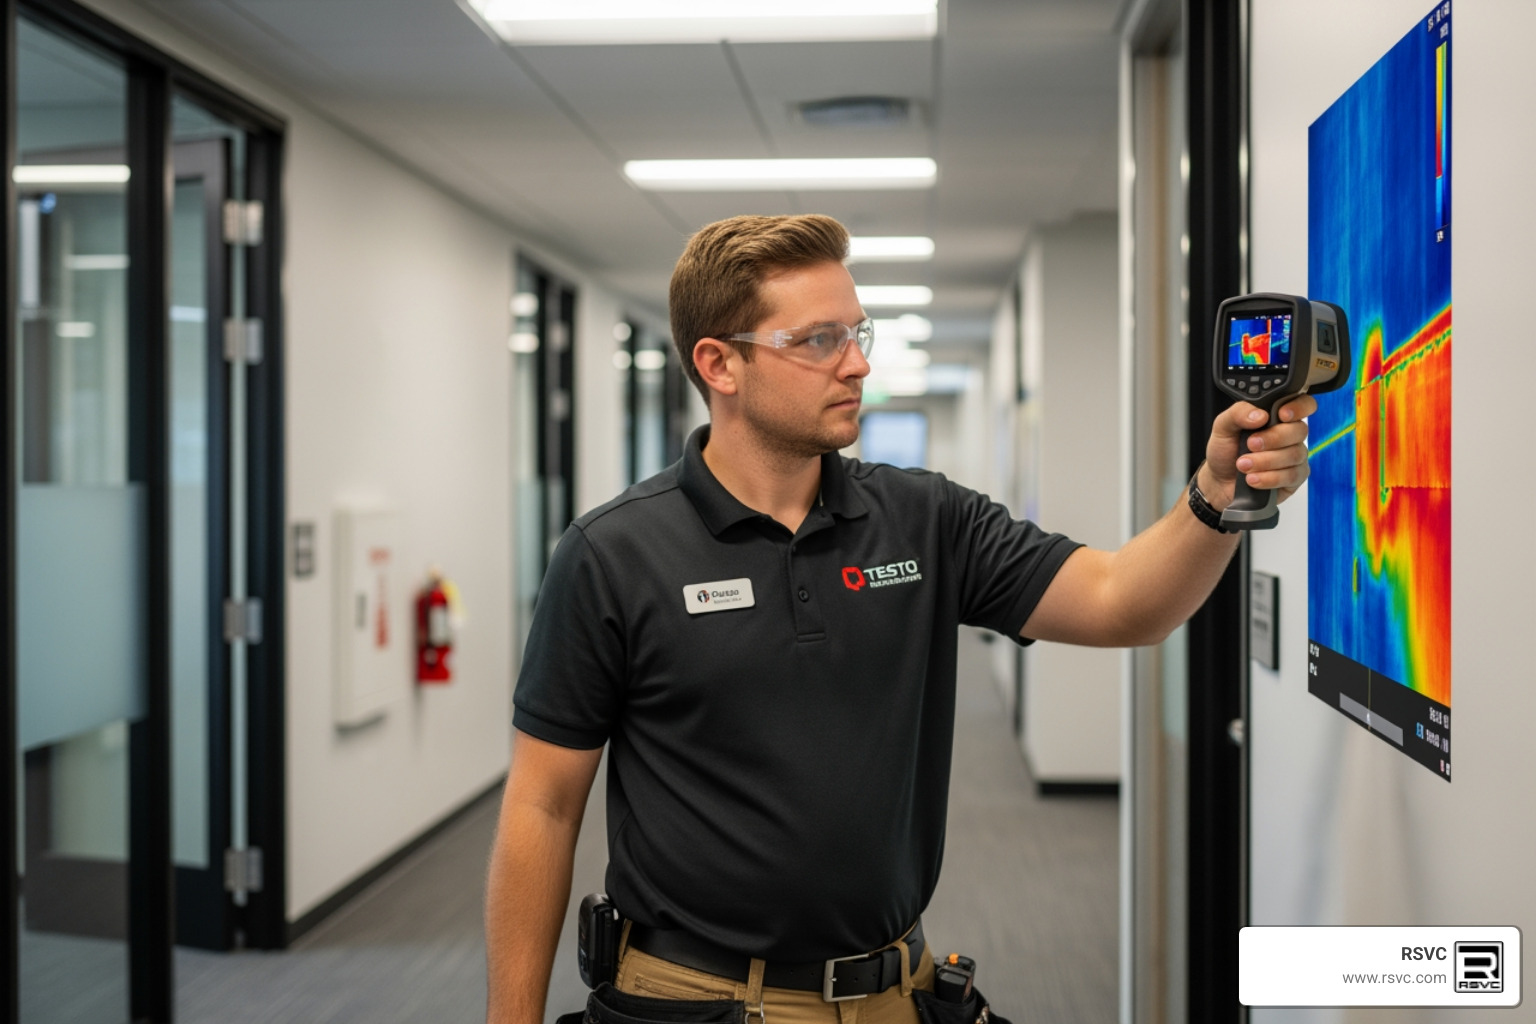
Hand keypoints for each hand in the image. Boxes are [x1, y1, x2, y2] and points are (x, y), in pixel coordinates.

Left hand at [1201, 394, 1316, 507]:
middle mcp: (1290, 435)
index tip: (1281, 415)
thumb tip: (1260, 415)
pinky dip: (1269, 478)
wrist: (1219, 481)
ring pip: (1294, 455)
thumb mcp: (1223, 426)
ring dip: (1265, 461)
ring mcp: (1294, 457)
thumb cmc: (1226, 450)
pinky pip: (1291, 476)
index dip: (1299, 407)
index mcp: (1277, 416)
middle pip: (1299, 431)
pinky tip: (1253, 478)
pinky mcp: (1294, 478)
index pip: (1303, 404)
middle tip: (1250, 444)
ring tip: (1243, 465)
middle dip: (1273, 438)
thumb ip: (1238, 413)